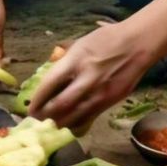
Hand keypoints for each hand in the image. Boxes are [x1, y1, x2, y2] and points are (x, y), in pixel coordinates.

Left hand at [27, 21, 155, 132]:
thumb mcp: (79, 45)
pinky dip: (78, 123)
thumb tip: (53, 79)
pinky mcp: (112, 100)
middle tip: (36, 119)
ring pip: (76, 114)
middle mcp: (87, 78)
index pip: (50, 83)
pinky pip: (91, 116)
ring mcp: (101, 92)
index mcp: (75, 60)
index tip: (29, 106)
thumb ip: (66, 63)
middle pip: (62, 103)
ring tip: (50, 124)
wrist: (137, 44)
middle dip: (46, 114)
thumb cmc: (105, 39)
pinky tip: (70, 125)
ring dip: (61, 122)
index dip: (38, 98)